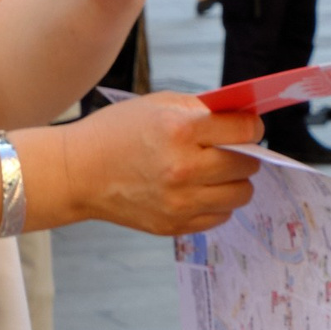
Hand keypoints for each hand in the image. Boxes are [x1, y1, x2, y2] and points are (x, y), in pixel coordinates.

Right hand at [59, 93, 262, 234]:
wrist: (78, 172)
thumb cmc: (117, 133)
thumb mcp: (159, 104)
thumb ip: (202, 109)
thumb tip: (243, 116)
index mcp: (181, 131)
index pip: (245, 131)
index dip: (252, 126)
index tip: (248, 127)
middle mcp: (184, 169)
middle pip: (248, 165)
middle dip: (245, 153)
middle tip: (232, 149)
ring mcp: (180, 202)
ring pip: (240, 194)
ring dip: (235, 181)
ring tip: (218, 172)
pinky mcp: (174, 225)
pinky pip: (220, 217)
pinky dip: (217, 203)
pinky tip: (200, 190)